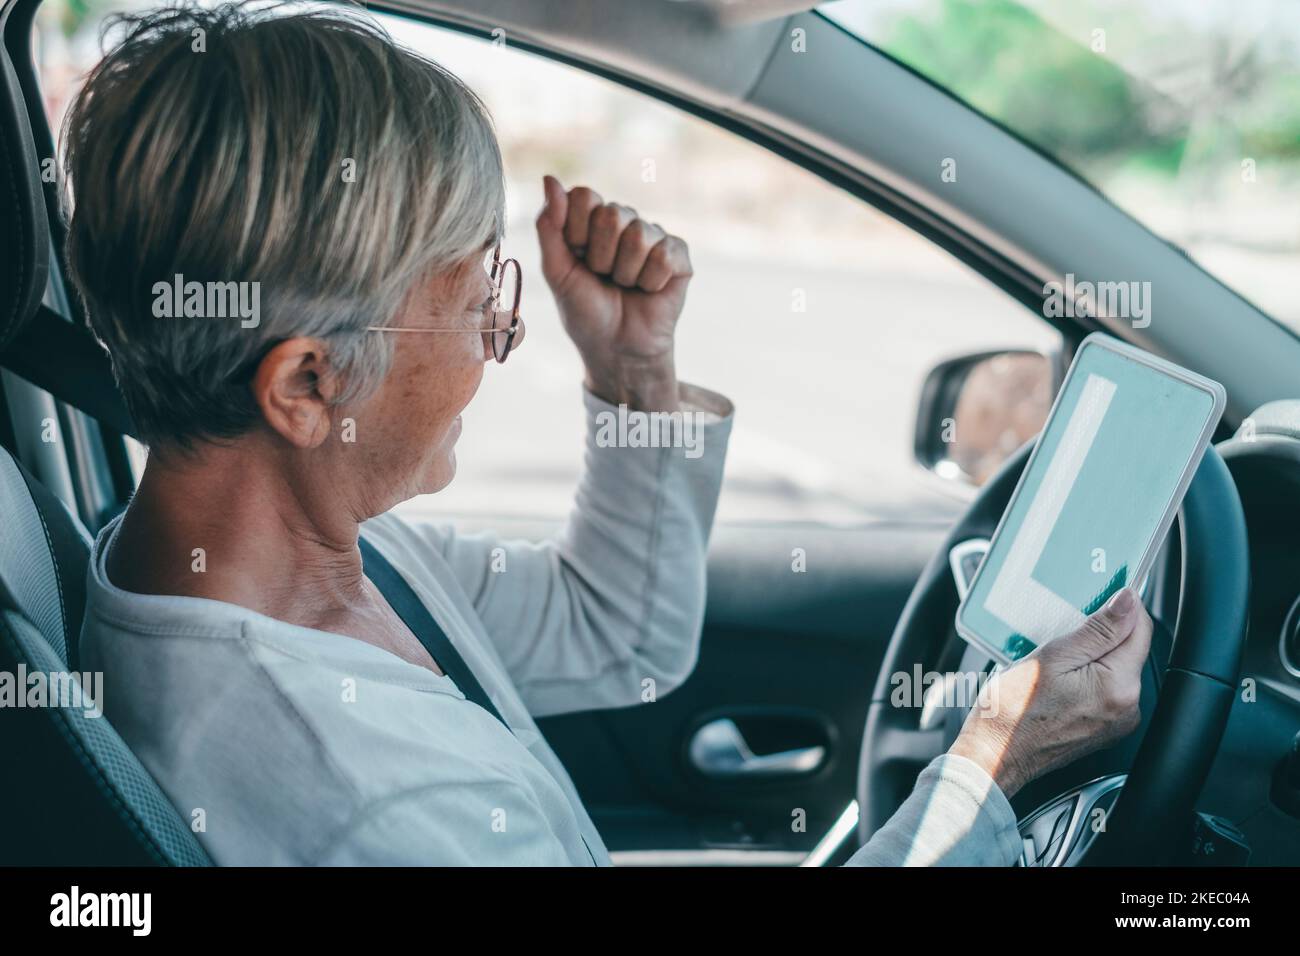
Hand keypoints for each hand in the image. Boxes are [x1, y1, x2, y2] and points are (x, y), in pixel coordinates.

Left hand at [535, 175, 691, 410]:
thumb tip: (549, 179)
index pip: (584, 196)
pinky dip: (650, 282)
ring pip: (639, 235)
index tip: (577, 259)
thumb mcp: (556, 271)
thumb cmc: (585, 311)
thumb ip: (549, 226)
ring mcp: (653, 236)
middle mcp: (624, 222)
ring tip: (626, 286)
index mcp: (591, 220)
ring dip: (626, 272)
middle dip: (601, 256)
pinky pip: (664, 254)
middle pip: (612, 214)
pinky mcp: (679, 255)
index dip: (576, 231)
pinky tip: (649, 290)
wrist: (616, 349)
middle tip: (604, 278)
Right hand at [949, 587, 1151, 797]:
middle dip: (1101, 631)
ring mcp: (1117, 720)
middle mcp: (1127, 707)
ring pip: (1114, 666)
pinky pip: (1104, 687)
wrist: (994, 756)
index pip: (1140, 629)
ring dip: (1091, 652)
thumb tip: (1128, 601)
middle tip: (1064, 630)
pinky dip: (1086, 673)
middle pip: (1128, 648)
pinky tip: (1057, 676)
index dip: (1122, 606)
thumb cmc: (1011, 714)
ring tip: (1055, 656)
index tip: (1102, 594)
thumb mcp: (1051, 658)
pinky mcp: (1104, 727)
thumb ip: (1097, 630)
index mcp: (1119, 687)